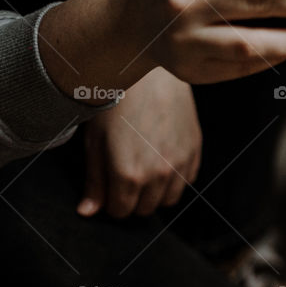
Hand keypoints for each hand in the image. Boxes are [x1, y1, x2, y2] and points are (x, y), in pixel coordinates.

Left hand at [78, 68, 201, 217]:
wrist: (152, 75)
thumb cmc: (117, 104)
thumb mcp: (96, 141)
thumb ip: (95, 180)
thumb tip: (89, 212)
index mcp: (129, 175)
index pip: (120, 211)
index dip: (111, 202)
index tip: (108, 187)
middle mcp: (158, 175)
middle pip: (145, 209)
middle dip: (132, 199)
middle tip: (124, 176)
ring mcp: (180, 164)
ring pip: (169, 200)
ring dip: (155, 193)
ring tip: (145, 170)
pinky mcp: (195, 152)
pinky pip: (187, 181)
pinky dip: (174, 179)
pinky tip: (162, 159)